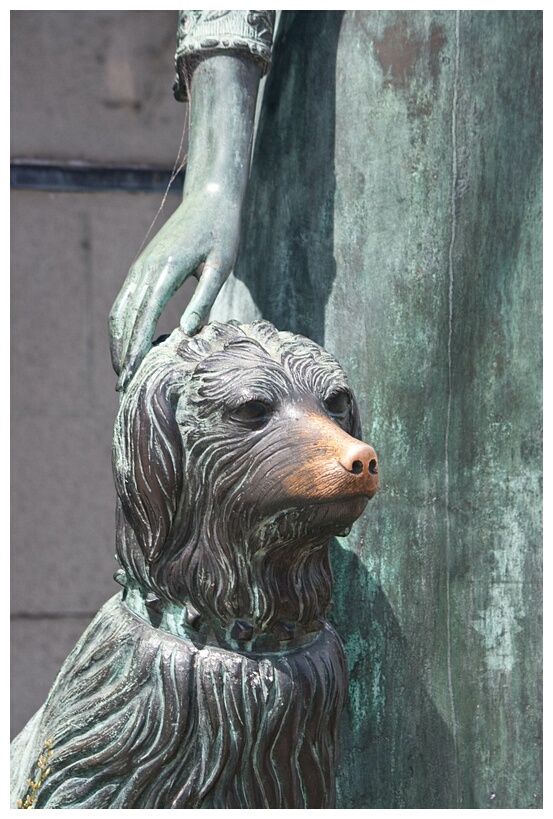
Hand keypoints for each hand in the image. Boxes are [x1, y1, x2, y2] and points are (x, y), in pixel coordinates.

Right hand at [109, 184, 240, 390]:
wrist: (209, 199)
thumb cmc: (222, 232)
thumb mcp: (221, 266)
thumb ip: (204, 300)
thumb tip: (187, 334)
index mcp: (164, 271)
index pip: (143, 320)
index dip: (135, 352)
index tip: (132, 378)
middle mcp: (144, 270)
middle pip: (124, 321)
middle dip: (122, 356)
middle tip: (123, 388)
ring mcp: (139, 269)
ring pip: (119, 313)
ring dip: (117, 344)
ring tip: (122, 374)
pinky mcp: (141, 268)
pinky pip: (124, 302)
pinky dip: (122, 328)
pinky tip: (128, 346)